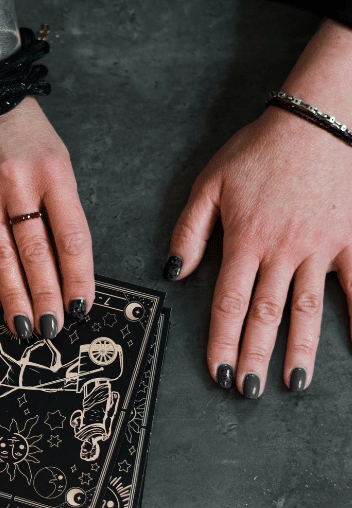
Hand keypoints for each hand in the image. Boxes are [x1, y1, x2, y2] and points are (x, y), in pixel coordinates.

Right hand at [0, 96, 94, 338]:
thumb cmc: (28, 139)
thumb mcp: (59, 164)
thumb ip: (63, 212)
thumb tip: (66, 272)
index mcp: (53, 174)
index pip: (70, 236)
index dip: (77, 277)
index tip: (82, 307)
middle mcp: (17, 185)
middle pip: (34, 252)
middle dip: (45, 295)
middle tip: (52, 327)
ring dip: (13, 298)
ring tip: (24, 328)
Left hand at [167, 20, 351, 395]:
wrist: (318, 118)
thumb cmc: (260, 149)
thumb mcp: (210, 183)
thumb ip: (190, 230)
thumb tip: (174, 271)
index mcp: (244, 241)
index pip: (228, 304)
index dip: (221, 342)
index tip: (217, 372)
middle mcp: (281, 251)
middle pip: (264, 315)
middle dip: (253, 356)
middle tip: (246, 390)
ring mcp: (320, 247)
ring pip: (306, 309)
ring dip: (298, 349)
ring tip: (292, 384)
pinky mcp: (350, 239)